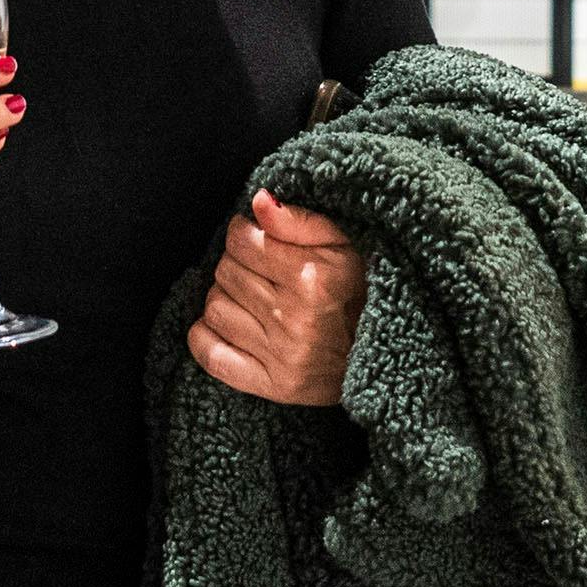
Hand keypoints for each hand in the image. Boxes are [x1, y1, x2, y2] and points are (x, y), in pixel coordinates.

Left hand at [190, 194, 364, 406]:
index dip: (243, 234)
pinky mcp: (272, 386)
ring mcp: (281, 356)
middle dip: (236, 264)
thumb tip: (258, 200)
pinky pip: (211, 355)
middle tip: (257, 269)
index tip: (255, 238)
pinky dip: (205, 337)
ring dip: (225, 297)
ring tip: (249, 297)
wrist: (381, 354)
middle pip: (226, 272)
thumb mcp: (344, 245)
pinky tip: (226, 325)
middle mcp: (293, 318)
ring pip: (215, 308)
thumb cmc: (362, 292)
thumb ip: (299, 220)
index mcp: (312, 278)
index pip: (242, 241)